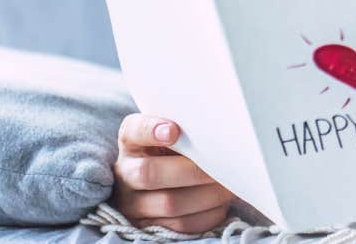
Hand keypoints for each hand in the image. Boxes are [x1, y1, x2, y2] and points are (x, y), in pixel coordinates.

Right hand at [110, 113, 235, 233]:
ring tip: (229, 185)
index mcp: (131, 142)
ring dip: (206, 195)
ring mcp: (134, 204)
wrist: (163, 182)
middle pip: (149, 174)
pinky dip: (206, 214)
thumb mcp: (173, 133)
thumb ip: (187, 128)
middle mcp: (126, 173)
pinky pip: (180, 225)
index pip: (132, 131)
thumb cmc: (175, 150)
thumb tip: (219, 128)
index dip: (150, 130)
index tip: (174, 130)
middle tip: (223, 165)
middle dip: (192, 171)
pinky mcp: (150, 227)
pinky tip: (221, 203)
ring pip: (168, 203)